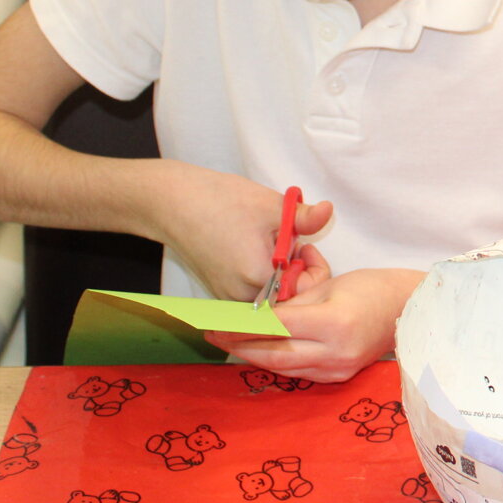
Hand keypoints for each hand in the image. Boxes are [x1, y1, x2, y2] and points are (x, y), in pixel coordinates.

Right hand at [149, 165, 331, 302]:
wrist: (173, 204)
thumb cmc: (221, 201)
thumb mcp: (271, 206)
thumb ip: (305, 218)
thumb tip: (330, 212)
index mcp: (257, 279)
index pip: (305, 293)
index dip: (315, 270)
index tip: (308, 246)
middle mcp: (241, 298)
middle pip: (289, 301)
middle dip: (300, 275)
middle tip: (297, 244)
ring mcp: (227, 301)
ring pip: (271, 301)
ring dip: (283, 279)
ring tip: (276, 247)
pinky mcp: (219, 297)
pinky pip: (253, 298)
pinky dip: (264, 281)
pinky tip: (260, 255)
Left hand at [206, 249, 423, 383]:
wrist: (409, 309)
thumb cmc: (371, 288)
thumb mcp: (329, 286)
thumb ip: (293, 304)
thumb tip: (257, 316)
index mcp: (333, 323)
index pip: (275, 328)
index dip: (242, 327)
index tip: (217, 321)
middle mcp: (335, 352)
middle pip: (274, 354)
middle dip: (239, 346)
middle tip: (213, 336)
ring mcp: (338, 369)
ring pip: (283, 368)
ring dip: (253, 356)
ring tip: (229, 344)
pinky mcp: (339, 377)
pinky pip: (298, 372)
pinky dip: (276, 362)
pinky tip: (259, 352)